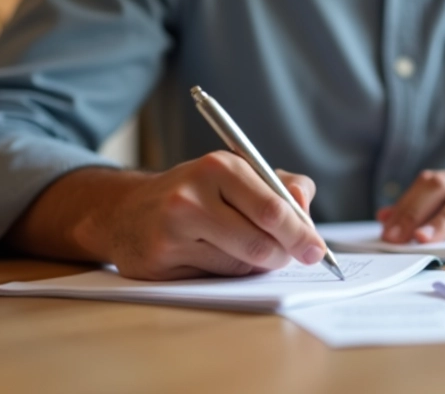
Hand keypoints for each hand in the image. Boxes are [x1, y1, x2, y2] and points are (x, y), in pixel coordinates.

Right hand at [7, 152, 328, 280]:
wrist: (127, 211)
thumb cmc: (199, 193)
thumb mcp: (239, 174)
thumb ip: (282, 186)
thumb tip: (305, 206)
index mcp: (220, 166)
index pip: (273, 209)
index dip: (300, 234)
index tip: (317, 251)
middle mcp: (192, 194)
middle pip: (260, 243)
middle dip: (282, 255)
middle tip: (289, 257)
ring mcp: (172, 229)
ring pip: (240, 265)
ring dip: (254, 265)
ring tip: (241, 247)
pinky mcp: (158, 260)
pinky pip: (214, 278)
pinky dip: (225, 273)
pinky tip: (210, 256)